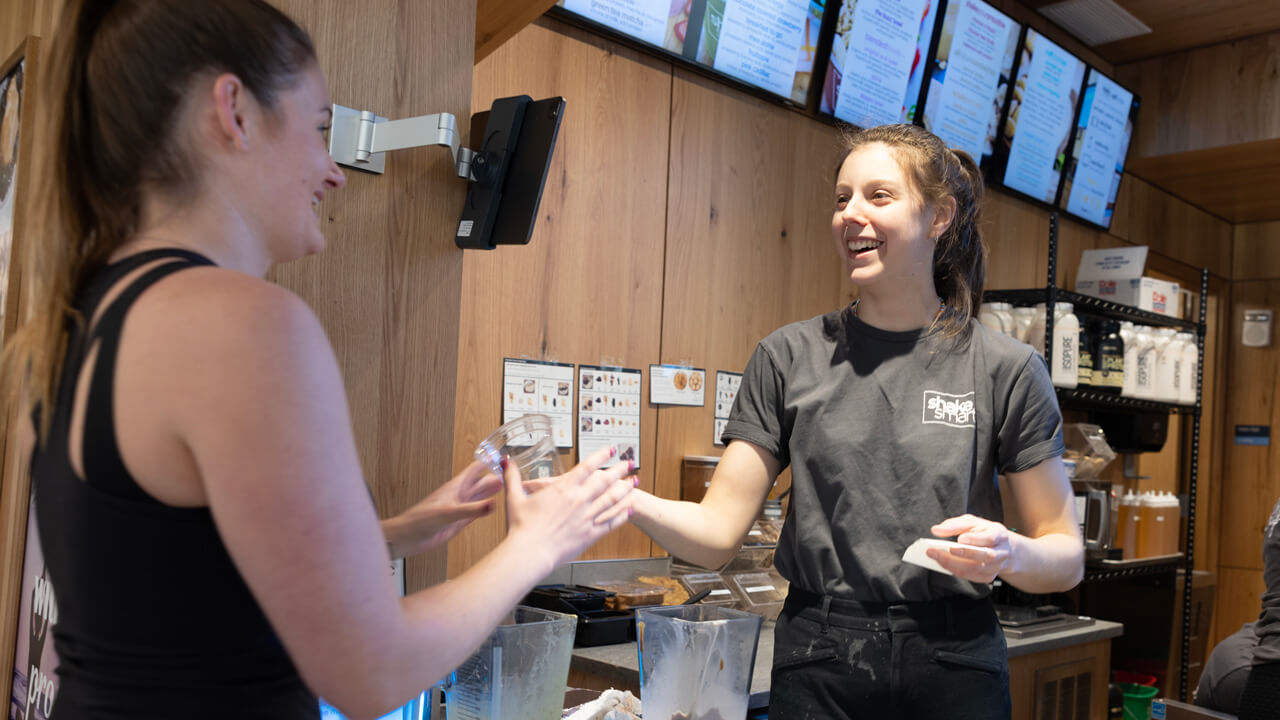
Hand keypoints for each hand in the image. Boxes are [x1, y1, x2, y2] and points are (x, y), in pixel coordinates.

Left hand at [383, 461, 502, 557]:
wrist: (407, 538)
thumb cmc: (418, 521)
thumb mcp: (447, 514)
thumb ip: (470, 510)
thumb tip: (491, 505)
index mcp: (455, 487)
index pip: (475, 469)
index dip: (488, 461)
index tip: (502, 456)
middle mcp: (459, 496)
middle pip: (481, 482)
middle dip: (494, 476)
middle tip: (511, 472)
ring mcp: (459, 508)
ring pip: (480, 496)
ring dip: (491, 491)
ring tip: (506, 485)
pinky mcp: (459, 522)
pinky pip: (476, 512)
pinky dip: (485, 508)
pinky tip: (492, 506)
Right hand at [505, 447, 635, 569]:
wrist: (529, 553)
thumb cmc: (521, 527)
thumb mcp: (514, 498)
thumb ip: (512, 477)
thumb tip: (506, 461)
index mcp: (563, 488)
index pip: (587, 467)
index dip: (601, 456)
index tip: (611, 449)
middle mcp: (578, 500)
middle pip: (604, 480)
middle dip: (619, 470)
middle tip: (629, 462)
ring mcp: (586, 517)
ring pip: (612, 500)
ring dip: (625, 489)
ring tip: (635, 481)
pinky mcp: (590, 534)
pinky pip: (611, 522)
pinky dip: (622, 514)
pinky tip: (630, 509)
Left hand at [928, 514, 1013, 583]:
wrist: (1002, 548)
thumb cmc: (984, 532)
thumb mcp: (972, 522)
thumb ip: (955, 524)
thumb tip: (936, 530)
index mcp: (999, 534)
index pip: (990, 538)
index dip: (975, 539)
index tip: (960, 538)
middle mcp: (1001, 552)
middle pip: (985, 556)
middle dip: (963, 553)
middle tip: (939, 550)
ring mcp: (996, 567)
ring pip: (976, 569)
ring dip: (953, 564)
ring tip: (935, 556)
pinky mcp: (988, 577)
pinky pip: (971, 576)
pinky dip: (955, 570)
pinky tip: (943, 563)